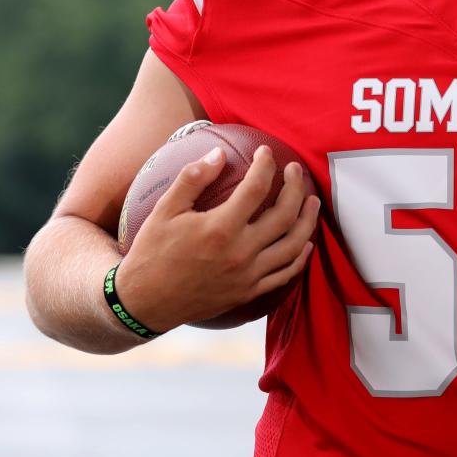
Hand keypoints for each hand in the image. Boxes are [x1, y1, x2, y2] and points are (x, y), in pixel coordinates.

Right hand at [114, 145, 320, 331]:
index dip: (266, 165)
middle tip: (296, 170)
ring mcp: (248, 276)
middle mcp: (240, 253)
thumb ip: (193, 178)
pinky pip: (285, 274)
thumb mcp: (165, 210)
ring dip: (308, 220)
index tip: (266, 152)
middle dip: (296, 186)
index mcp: (220, 229)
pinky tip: (305, 242)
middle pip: (285, 214)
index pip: (257, 188)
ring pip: (294, 245)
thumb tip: (219, 153)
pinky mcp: (249, 293)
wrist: (144, 304)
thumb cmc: (151, 252)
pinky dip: (300, 256)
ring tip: (312, 201)